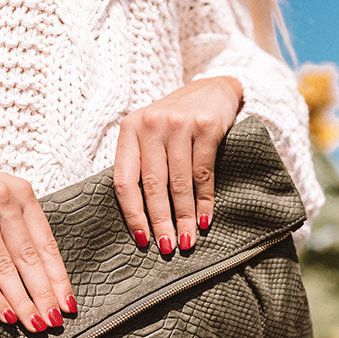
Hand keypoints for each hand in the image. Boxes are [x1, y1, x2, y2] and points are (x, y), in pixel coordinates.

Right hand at [0, 128, 75, 331]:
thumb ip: (19, 222)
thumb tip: (42, 272)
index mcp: (21, 193)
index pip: (46, 243)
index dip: (58, 276)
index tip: (69, 303)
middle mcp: (2, 201)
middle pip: (29, 258)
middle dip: (44, 295)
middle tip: (55, 322)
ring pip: (5, 269)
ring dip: (22, 302)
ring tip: (35, 324)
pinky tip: (7, 315)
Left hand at [113, 75, 243, 252]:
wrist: (214, 89)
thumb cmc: (177, 122)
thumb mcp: (151, 135)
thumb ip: (142, 164)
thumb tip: (139, 217)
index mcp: (130, 129)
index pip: (124, 179)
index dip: (132, 213)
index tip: (142, 239)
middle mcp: (151, 124)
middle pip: (152, 185)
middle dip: (160, 221)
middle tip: (167, 248)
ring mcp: (179, 124)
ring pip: (179, 183)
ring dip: (184, 217)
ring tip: (187, 240)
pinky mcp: (206, 127)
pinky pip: (203, 174)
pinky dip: (204, 201)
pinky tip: (205, 219)